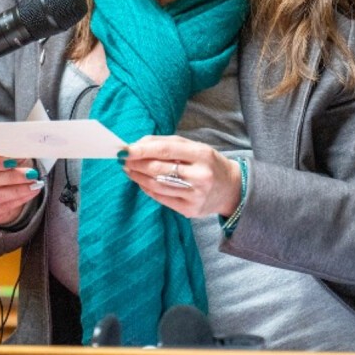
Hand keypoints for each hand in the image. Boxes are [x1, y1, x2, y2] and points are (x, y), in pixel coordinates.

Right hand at [0, 147, 43, 225]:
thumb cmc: (1, 163)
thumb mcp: (2, 152)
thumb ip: (8, 151)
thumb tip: (21, 150)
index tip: (14, 161)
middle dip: (12, 177)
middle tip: (32, 174)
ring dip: (18, 190)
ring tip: (35, 184)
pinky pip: (0, 208)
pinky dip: (19, 200)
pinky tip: (30, 193)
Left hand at [120, 136, 241, 218]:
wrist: (231, 189)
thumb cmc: (208, 163)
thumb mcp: (195, 147)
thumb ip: (167, 144)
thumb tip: (138, 145)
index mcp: (202, 154)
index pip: (165, 150)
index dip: (142, 150)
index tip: (125, 149)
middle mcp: (200, 175)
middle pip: (159, 169)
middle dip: (136, 163)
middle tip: (123, 159)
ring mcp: (195, 195)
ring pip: (157, 185)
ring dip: (138, 177)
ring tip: (129, 169)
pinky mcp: (190, 210)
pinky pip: (161, 198)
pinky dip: (147, 189)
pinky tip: (141, 182)